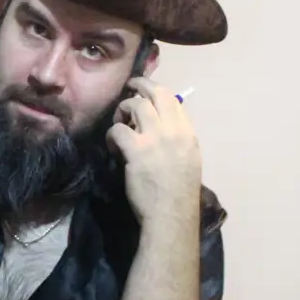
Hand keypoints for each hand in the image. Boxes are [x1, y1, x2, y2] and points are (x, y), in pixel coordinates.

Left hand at [107, 77, 202, 223]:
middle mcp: (173, 130)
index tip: (144, 90)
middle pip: (155, 94)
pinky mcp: (136, 149)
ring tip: (118, 122)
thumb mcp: (188, 159)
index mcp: (187, 133)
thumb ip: (176, 139)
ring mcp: (155, 138)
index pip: (172, 99)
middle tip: (128, 88)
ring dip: (122, 110)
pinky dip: (111, 135)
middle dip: (139, 86)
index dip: (155, 90)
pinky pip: (118, 130)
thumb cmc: (179, 192)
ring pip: (135, 106)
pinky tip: (112, 146)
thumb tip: (159, 126)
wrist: (172, 213)